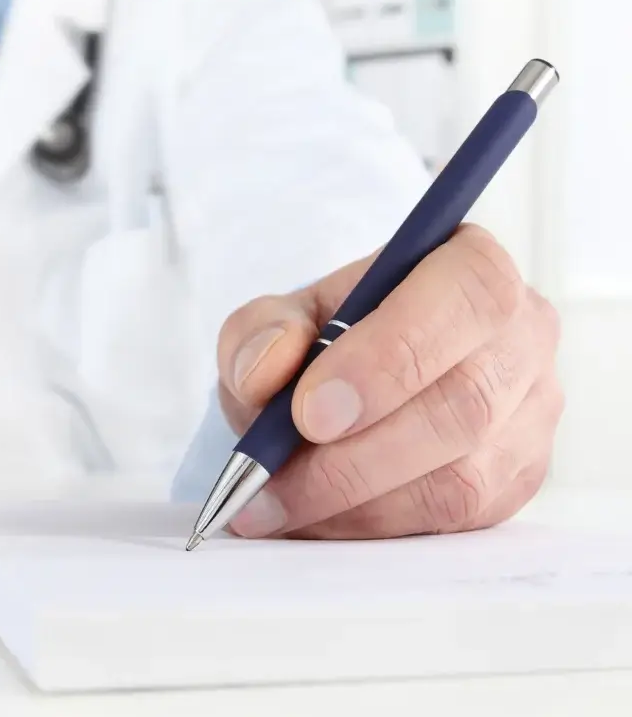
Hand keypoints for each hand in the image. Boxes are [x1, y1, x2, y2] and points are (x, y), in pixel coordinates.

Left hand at [215, 224, 561, 538]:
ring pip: (464, 475)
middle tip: (273, 476)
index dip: (390, 359)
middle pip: (465, 403)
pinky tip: (318, 518)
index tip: (309, 412)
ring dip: (356, 502)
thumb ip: (260, 332)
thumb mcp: (279, 318)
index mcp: (473, 268)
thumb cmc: (324, 340)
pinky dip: (376, 525)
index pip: (465, 299)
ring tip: (276, 504)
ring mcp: (533, 412)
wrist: (350, 384)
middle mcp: (523, 336)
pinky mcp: (521, 476)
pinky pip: (459, 518)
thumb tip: (265, 369)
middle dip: (357, 455)